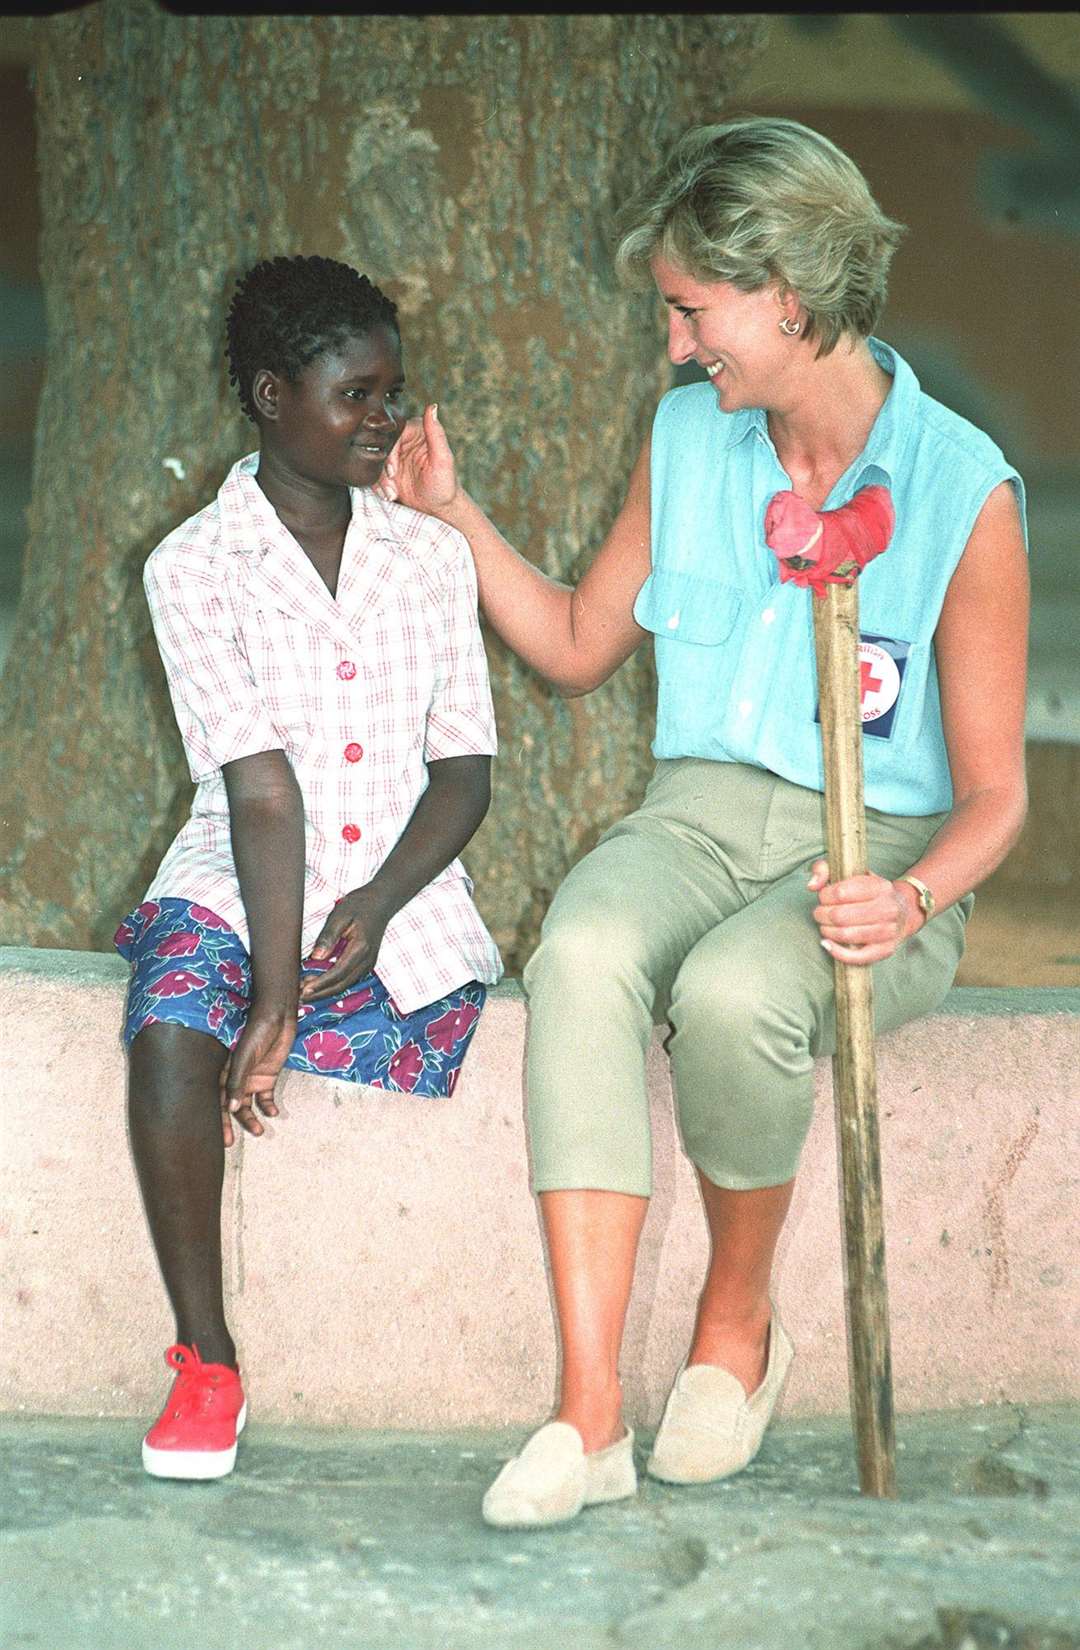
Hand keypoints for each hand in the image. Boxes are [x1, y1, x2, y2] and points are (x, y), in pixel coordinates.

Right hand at [220, 1004, 295, 1146]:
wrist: (278, 1016)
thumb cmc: (256, 1032)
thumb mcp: (243, 1057)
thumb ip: (237, 1082)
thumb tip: (231, 1109)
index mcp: (223, 1072)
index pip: (217, 1100)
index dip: (218, 1119)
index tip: (221, 1137)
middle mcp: (235, 1078)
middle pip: (232, 1106)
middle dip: (232, 1124)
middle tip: (231, 1143)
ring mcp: (252, 1078)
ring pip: (249, 1105)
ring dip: (252, 1119)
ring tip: (259, 1132)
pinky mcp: (268, 1077)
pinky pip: (266, 1097)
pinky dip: (268, 1107)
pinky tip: (272, 1113)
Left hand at [298, 887, 391, 1002]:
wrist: (382, 902)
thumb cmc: (360, 905)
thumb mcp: (340, 915)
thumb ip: (328, 936)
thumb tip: (315, 957)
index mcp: (360, 948)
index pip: (338, 973)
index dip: (320, 984)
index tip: (303, 989)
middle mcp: (367, 960)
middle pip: (342, 985)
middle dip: (320, 993)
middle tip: (300, 997)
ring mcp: (368, 963)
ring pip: (346, 985)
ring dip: (326, 991)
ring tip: (306, 992)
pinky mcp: (366, 963)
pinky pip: (349, 979)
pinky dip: (334, 984)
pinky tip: (320, 984)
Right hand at [374, 403, 458, 514]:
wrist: (438, 509)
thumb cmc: (445, 485)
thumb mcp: (443, 460)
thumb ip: (436, 433)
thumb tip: (432, 406)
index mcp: (417, 430)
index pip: (393, 432)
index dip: (390, 453)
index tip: (393, 471)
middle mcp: (404, 438)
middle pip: (380, 446)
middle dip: (382, 469)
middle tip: (391, 487)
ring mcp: (394, 454)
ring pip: (374, 459)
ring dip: (379, 480)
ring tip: (392, 494)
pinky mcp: (387, 468)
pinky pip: (373, 471)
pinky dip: (377, 486)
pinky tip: (388, 496)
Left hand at [808, 858, 916, 965]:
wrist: (902, 912)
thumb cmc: (868, 893)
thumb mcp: (850, 874)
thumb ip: (825, 870)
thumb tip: (812, 885)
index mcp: (880, 886)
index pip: (840, 892)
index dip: (824, 896)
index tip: (823, 897)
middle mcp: (888, 908)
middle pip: (840, 915)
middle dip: (822, 915)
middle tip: (820, 913)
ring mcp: (889, 931)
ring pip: (846, 935)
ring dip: (827, 931)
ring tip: (825, 926)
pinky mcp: (885, 950)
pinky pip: (857, 957)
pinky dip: (837, 952)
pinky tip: (827, 944)